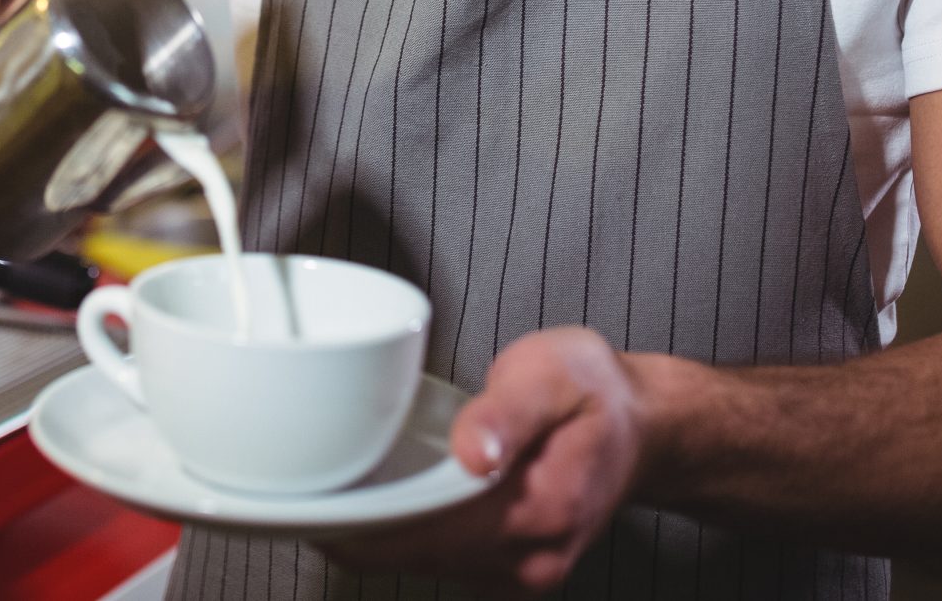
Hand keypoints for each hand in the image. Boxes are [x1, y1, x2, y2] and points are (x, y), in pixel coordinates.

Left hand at [317, 328, 649, 592]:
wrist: (644, 426)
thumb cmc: (595, 393)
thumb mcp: (554, 373)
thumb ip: (508, 412)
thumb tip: (472, 452)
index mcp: (541, 509)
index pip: (434, 532)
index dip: (367, 529)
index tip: (312, 514)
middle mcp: (533, 556)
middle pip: (422, 555)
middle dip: (360, 533)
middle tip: (297, 501)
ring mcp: (524, 569)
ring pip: (429, 563)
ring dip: (380, 538)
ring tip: (327, 501)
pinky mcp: (513, 566)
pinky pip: (444, 559)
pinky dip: (407, 537)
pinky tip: (378, 508)